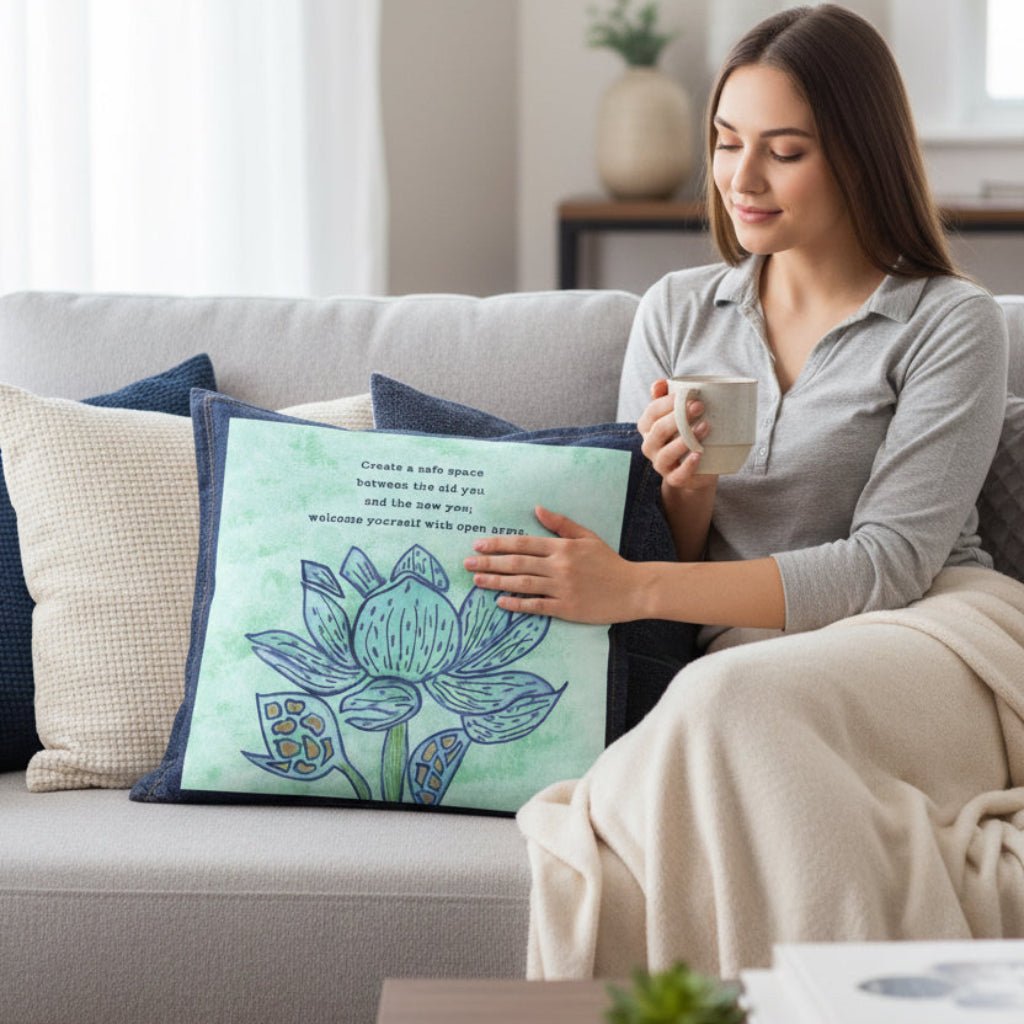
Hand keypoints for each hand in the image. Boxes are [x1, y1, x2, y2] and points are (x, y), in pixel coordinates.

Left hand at [463, 506, 645, 622]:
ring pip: (522, 584)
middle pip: (517, 563)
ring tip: (476, 580)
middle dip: (489, 562)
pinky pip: (536, 605)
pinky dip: (517, 604)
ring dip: (497, 582)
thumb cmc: (609, 562)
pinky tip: (500, 602)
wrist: (634, 589)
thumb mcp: (587, 537)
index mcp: (563, 547)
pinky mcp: (567, 608)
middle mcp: (559, 566)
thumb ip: (561, 524)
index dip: (498, 544)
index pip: (523, 543)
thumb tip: (537, 508)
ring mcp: (562, 588)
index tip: (478, 545)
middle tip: (467, 563)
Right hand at [637, 379, 717, 491]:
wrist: (699, 467)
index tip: (686, 394)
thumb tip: (659, 383)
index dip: (666, 403)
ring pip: (666, 453)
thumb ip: (666, 397)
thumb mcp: (678, 414)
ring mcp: (661, 464)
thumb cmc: (686, 433)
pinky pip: (678, 475)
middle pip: (658, 431)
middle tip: (699, 405)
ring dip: (684, 439)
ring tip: (705, 426)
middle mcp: (650, 446)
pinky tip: (699, 454)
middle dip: (678, 417)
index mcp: (648, 427)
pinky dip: (688, 465)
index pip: (651, 413)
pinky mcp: (674, 479)